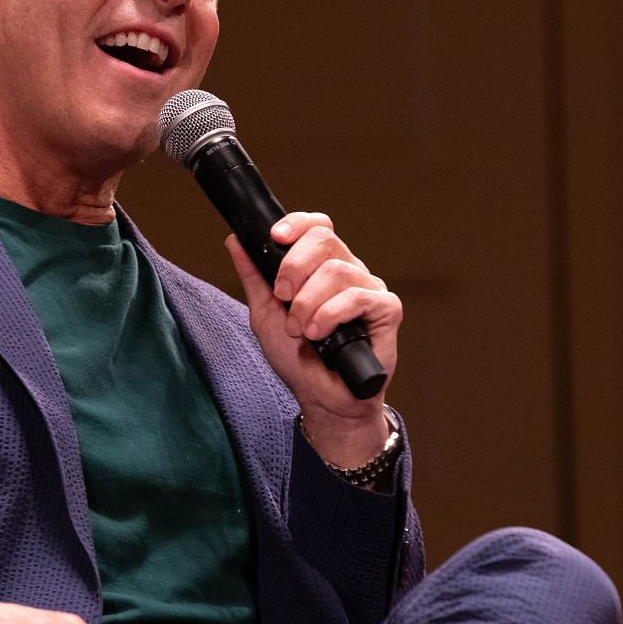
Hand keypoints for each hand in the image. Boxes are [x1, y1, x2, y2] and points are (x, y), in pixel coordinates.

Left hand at [226, 212, 401, 466]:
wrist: (322, 399)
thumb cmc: (298, 359)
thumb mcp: (265, 315)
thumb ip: (254, 278)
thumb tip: (235, 241)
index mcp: (322, 267)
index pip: (317, 227)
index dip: (297, 225)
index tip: (276, 238)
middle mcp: (349, 272)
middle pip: (325, 239)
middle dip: (293, 268)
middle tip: (283, 299)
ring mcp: (369, 289)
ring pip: (337, 271)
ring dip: (308, 304)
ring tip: (301, 331)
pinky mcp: (387, 310)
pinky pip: (359, 297)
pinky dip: (331, 315)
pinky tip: (320, 335)